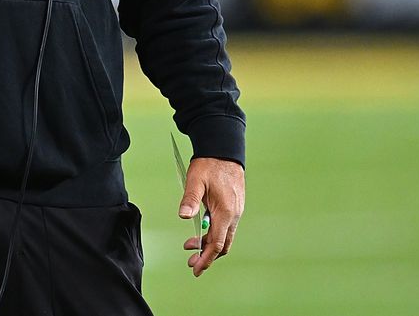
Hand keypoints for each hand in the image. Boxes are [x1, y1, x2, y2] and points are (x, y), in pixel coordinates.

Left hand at [179, 157, 244, 276]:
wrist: (225, 150)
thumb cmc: (209, 164)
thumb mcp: (195, 180)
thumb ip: (190, 199)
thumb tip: (183, 216)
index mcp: (225, 211)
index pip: (216, 243)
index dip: (206, 258)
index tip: (195, 268)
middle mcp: (234, 214)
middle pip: (223, 244)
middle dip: (207, 255)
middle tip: (190, 260)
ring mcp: (236, 210)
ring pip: (225, 236)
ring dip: (209, 244)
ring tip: (192, 244)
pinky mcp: (234, 205)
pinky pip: (226, 227)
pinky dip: (214, 233)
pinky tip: (202, 229)